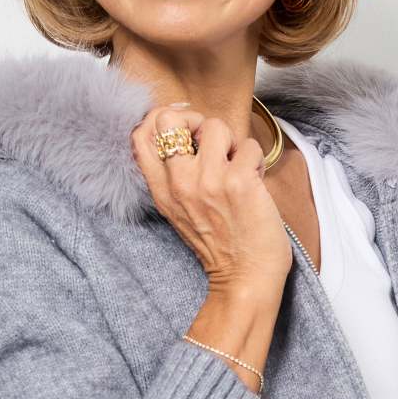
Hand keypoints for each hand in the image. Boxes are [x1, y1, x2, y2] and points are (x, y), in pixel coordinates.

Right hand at [131, 104, 292, 301]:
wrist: (245, 280)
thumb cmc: (220, 247)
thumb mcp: (180, 213)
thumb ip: (175, 179)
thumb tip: (188, 137)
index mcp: (161, 191)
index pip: (141, 135)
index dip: (162, 119)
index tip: (186, 128)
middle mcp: (179, 182)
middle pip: (169, 118)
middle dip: (196, 120)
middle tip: (213, 142)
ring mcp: (208, 181)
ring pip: (216, 126)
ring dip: (234, 143)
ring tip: (240, 167)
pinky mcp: (238, 182)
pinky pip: (249, 146)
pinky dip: (257, 159)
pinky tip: (256, 181)